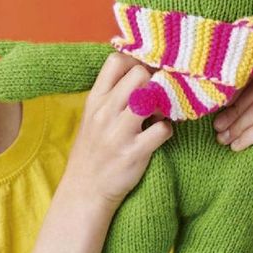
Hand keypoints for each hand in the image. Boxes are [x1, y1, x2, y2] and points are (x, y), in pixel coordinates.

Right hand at [63, 52, 172, 210]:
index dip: (136, 62)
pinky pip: (163, 130)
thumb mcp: (91, 118)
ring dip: (163, 104)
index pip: (116, 61)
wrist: (85, 190)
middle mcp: (106, 112)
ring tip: (159, 115)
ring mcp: (120, 133)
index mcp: (95, 100)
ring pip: (152, 97)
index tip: (144, 75)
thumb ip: (110, 96)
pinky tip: (159, 136)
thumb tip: (138, 73)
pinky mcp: (135, 153)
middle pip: (139, 74)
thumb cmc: (92, 151)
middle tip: (156, 96)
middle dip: (154, 82)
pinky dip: (167, 130)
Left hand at [212, 66, 252, 194]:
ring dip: (237, 124)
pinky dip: (246, 137)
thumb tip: (214, 82)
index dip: (236, 86)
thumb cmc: (249, 149)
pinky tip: (236, 147)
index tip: (217, 104)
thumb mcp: (243, 118)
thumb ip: (238, 98)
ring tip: (224, 139)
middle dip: (234, 107)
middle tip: (218, 126)